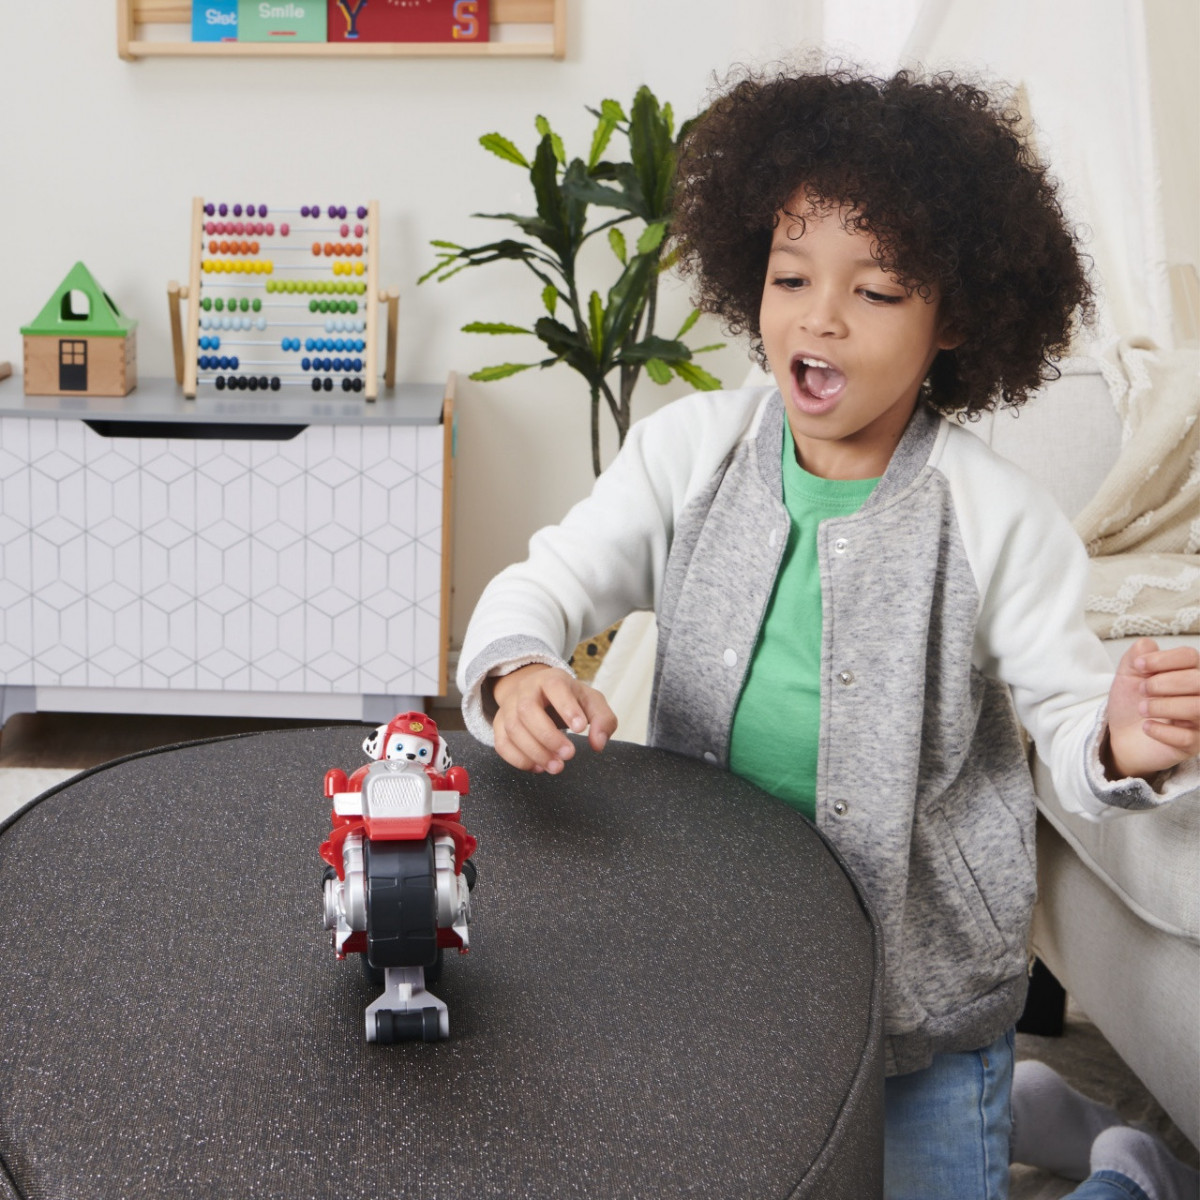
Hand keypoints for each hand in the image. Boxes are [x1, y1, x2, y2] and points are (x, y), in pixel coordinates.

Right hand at [490, 664, 617, 774]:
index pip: (554, 686)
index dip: (566, 707)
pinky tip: (538, 767)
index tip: (580, 728)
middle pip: (527, 709)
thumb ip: (603, 720)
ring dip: (535, 752)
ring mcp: (509, 707)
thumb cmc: (568, 698)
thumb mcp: (591, 701)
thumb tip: (598, 743)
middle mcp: (526, 690)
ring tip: (557, 767)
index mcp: (551, 679)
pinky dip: (519, 759)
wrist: (537, 692)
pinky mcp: (500, 725)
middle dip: (548, 736)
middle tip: (569, 754)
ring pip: (513, 728)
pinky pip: (502, 744)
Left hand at [1105, 638, 1199, 781]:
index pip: (1190, 656)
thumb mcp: (1128, 676)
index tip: (1139, 666)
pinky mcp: (1193, 745)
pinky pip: (1188, 737)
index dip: (1163, 659)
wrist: (1121, 736)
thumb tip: (1147, 645)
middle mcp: (1199, 694)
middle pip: (1197, 680)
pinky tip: (1147, 727)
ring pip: (1197, 708)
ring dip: (1163, 706)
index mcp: (1187, 672)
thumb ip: (1136, 656)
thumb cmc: (1131, 703)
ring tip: (1142, 709)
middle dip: (1163, 683)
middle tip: (1142, 690)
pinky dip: (1163, 730)